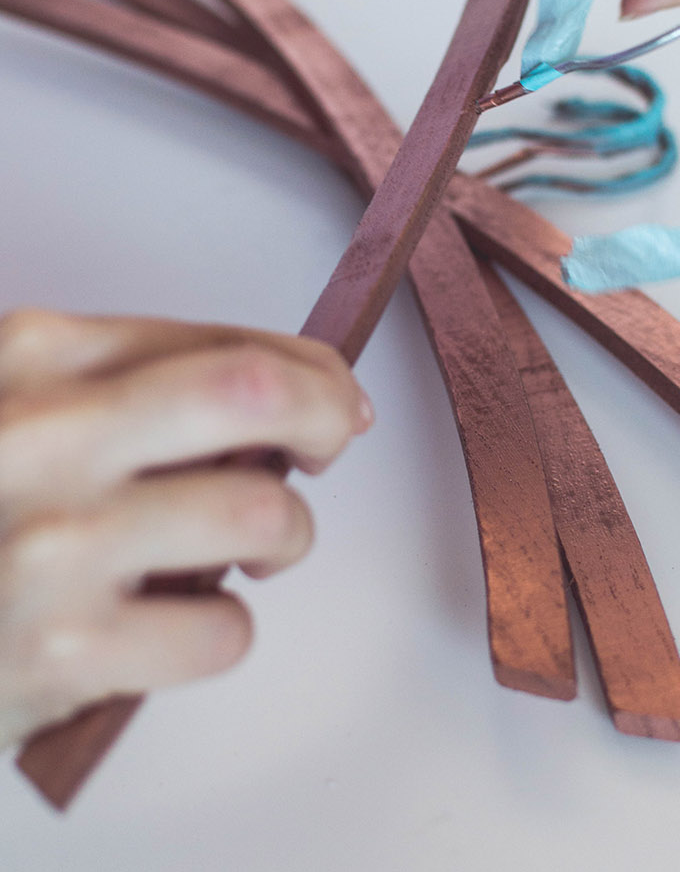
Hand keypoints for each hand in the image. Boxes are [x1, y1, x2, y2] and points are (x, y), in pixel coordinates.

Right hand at [0, 309, 370, 750]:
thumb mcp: (17, 403)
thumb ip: (126, 387)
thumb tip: (292, 391)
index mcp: (32, 353)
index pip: (220, 341)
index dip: (306, 367)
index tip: (333, 390)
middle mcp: (44, 435)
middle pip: (256, 396)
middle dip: (325, 415)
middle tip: (331, 444)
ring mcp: (53, 545)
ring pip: (261, 518)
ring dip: (282, 537)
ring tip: (247, 550)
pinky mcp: (61, 654)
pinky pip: (222, 632)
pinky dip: (219, 630)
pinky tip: (170, 623)